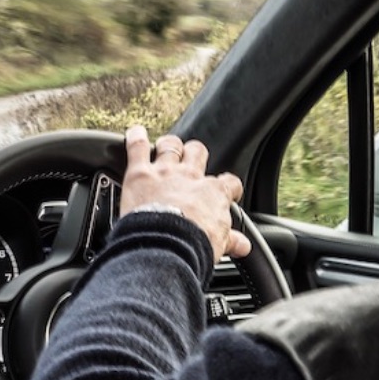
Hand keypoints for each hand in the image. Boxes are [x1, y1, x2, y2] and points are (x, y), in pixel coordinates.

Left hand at [120, 126, 252, 259]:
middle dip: (196, 155)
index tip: (228, 192)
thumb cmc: (192, 248)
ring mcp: (165, 172)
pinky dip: (136, 137)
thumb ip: (231, 241)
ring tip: (166, 147)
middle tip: (193, 162)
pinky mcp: (140, 174)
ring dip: (169, 145)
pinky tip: (136, 131)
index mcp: (214, 194)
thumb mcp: (218, 245)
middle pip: (198, 153)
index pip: (229, 183)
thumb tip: (243, 246)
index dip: (229, 186)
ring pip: (171, 146)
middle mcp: (191, 177)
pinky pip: (138, 147)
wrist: (165, 248)